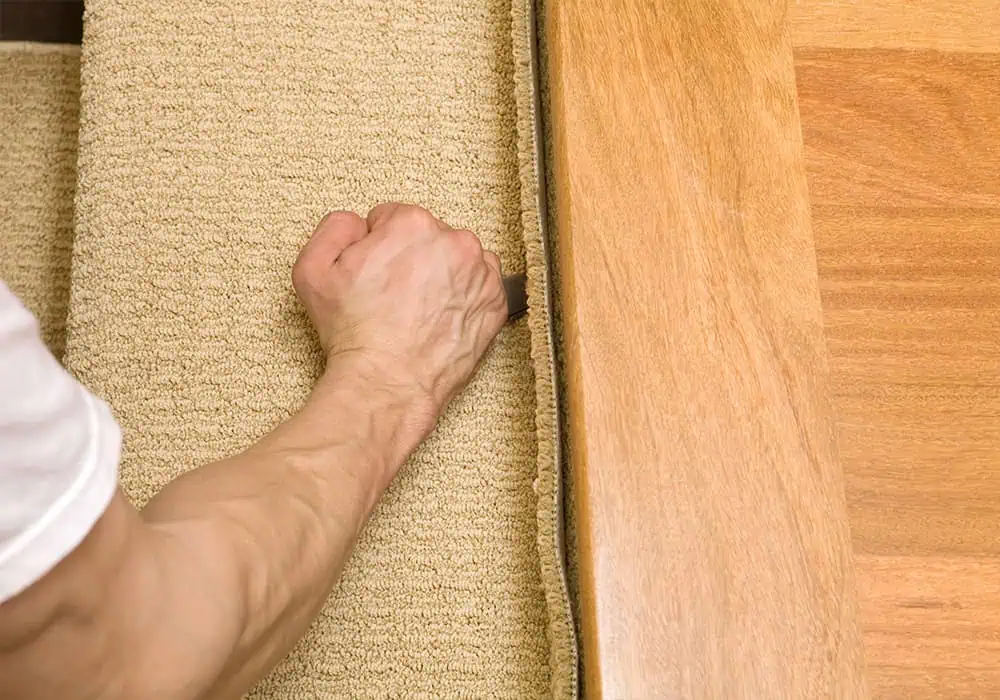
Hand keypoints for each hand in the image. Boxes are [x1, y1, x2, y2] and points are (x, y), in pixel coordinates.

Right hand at [292, 203, 507, 421]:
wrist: (387, 383)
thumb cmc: (354, 332)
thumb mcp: (314, 270)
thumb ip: (335, 228)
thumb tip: (359, 223)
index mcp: (412, 224)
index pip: (392, 218)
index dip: (377, 246)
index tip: (375, 273)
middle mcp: (454, 241)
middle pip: (428, 238)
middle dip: (411, 258)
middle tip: (393, 296)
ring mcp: (481, 273)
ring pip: (456, 260)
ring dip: (441, 275)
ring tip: (418, 309)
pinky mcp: (496, 302)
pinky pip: (481, 286)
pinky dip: (464, 297)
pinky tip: (440, 318)